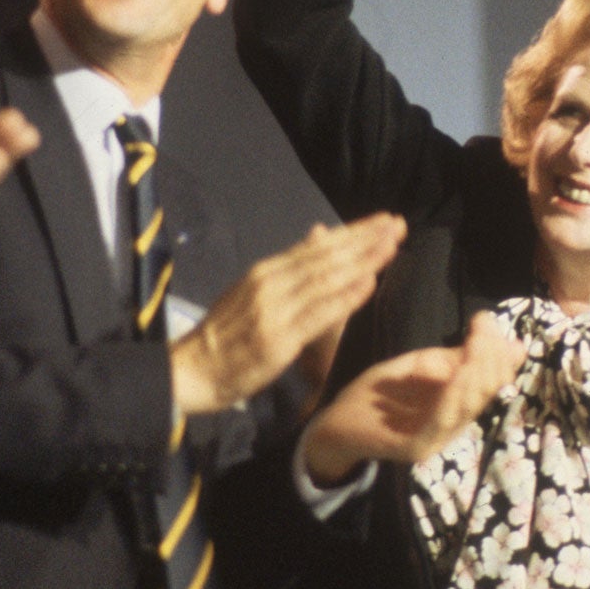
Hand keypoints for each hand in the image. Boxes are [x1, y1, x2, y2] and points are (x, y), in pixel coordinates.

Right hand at [170, 214, 406, 416]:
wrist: (192, 369)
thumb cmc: (227, 333)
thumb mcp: (254, 290)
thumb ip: (290, 267)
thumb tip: (320, 235)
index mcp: (266, 271)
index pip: (317, 246)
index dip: (352, 232)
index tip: (384, 219)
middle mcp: (271, 283)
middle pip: (326, 257)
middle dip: (365, 239)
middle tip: (397, 223)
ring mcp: (275, 310)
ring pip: (326, 279)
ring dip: (363, 261)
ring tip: (392, 244)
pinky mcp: (278, 340)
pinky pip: (319, 314)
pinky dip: (346, 297)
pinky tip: (370, 283)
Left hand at [300, 311, 525, 484]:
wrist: (337, 425)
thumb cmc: (380, 394)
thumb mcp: (419, 368)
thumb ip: (454, 356)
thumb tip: (504, 338)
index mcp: (458, 405)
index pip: (493, 380)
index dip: (497, 350)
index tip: (487, 319)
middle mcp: (454, 424)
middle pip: (485, 393)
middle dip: (490, 359)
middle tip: (483, 332)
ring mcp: (436, 439)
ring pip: (467, 408)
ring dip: (476, 377)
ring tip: (477, 350)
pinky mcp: (415, 448)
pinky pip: (440, 423)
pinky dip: (452, 397)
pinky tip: (457, 375)